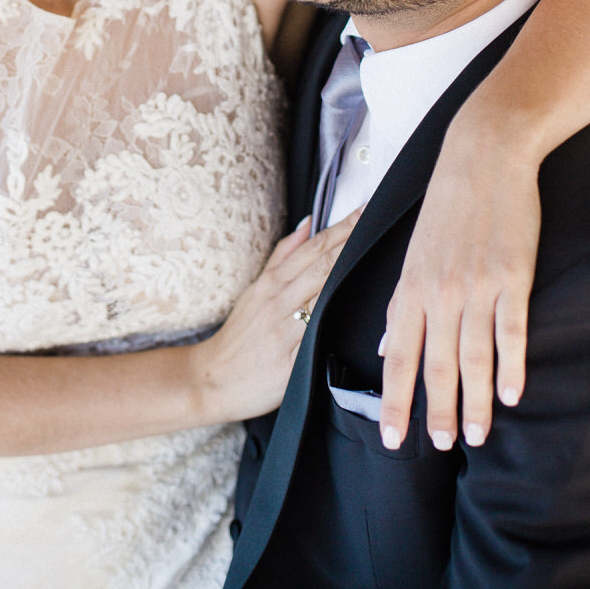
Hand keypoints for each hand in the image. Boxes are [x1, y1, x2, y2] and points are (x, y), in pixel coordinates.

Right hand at [193, 209, 360, 423]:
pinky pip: (318, 335)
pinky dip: (337, 318)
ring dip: (349, 271)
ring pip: (323, 294)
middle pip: (322, 265)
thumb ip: (282, 256)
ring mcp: (285, 330)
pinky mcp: (291, 361)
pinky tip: (359, 309)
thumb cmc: (238, 335)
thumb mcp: (254, 290)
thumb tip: (307, 223)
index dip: (340, 227)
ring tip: (376, 251)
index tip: (364, 209)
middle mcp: (278, 301)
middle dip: (351, 240)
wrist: (213, 379)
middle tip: (376, 218)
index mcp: (271, 283)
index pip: (313, 248)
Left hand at [377, 133, 540, 452]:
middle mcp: (438, 291)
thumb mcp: (412, 252)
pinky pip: (510, 331)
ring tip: (476, 436)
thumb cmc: (445, 206)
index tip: (392, 438)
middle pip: (435, 364)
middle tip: (438, 447)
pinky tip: (512, 395)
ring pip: (472, 356)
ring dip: (474, 401)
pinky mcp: (511, 277)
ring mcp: (476, 286)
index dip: (394, 400)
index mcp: (410, 286)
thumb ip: (400, 304)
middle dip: (435, 412)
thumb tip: (387, 346)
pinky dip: (511, 366)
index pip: (398, 356)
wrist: (482, 158)